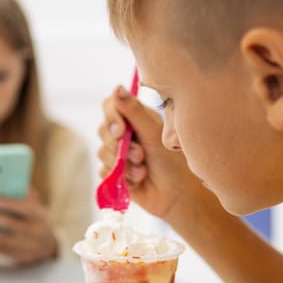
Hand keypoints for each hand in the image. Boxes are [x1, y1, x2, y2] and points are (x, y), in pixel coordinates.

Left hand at [0, 188, 57, 264]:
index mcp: (38, 215)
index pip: (25, 208)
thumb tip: (6, 184)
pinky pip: (1, 250)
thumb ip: (25, 196)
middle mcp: (34, 231)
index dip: (10, 203)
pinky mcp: (19, 257)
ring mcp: (27, 246)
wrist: (48, 246)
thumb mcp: (36, 207)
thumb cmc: (36, 219)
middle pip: (9, 224)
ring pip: (2, 240)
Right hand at [98, 86, 202, 219]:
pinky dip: (121, 176)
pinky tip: (138, 180)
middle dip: (120, 146)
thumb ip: (133, 110)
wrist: (179, 196)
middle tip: (140, 155)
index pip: (110, 106)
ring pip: (103, 152)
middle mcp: (124, 133)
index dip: (111, 117)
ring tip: (143, 170)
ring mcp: (117, 154)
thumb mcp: (153, 133)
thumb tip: (116, 87)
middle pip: (103, 130)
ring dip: (124, 163)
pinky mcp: (114, 173)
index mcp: (135, 118)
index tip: (121, 130)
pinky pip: (104, 171)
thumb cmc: (173, 161)